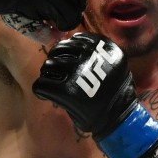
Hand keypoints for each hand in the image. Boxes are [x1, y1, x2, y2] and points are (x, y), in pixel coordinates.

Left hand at [31, 32, 157, 157]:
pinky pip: (41, 85)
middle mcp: (92, 56)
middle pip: (59, 49)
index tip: (69, 61)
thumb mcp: (111, 64)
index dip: (69, 49)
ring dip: (47, 74)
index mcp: (106, 48)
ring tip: (54, 84)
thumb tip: (67, 39)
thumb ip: (94, 52)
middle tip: (57, 75)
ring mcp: (78, 72)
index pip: (76, 38)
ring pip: (48, 65)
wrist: (117, 119)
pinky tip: (47, 95)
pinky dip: (40, 90)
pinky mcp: (66, 90)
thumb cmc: (112, 93)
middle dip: (55, 61)